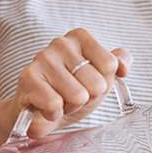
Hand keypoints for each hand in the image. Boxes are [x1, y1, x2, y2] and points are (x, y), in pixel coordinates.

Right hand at [12, 28, 131, 137]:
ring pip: (78, 96)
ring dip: (69, 107)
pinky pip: (54, 104)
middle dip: (86, 99)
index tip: (87, 85)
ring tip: (59, 102)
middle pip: (97, 83)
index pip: (110, 65)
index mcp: (80, 38)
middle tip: (70, 97)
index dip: (102, 85)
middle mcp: (61, 43)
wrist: (37, 114)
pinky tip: (45, 108)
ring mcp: (42, 58)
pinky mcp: (28, 78)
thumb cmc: (69, 93)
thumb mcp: (99, 79)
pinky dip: (53, 114)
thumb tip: (124, 65)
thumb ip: (116, 65)